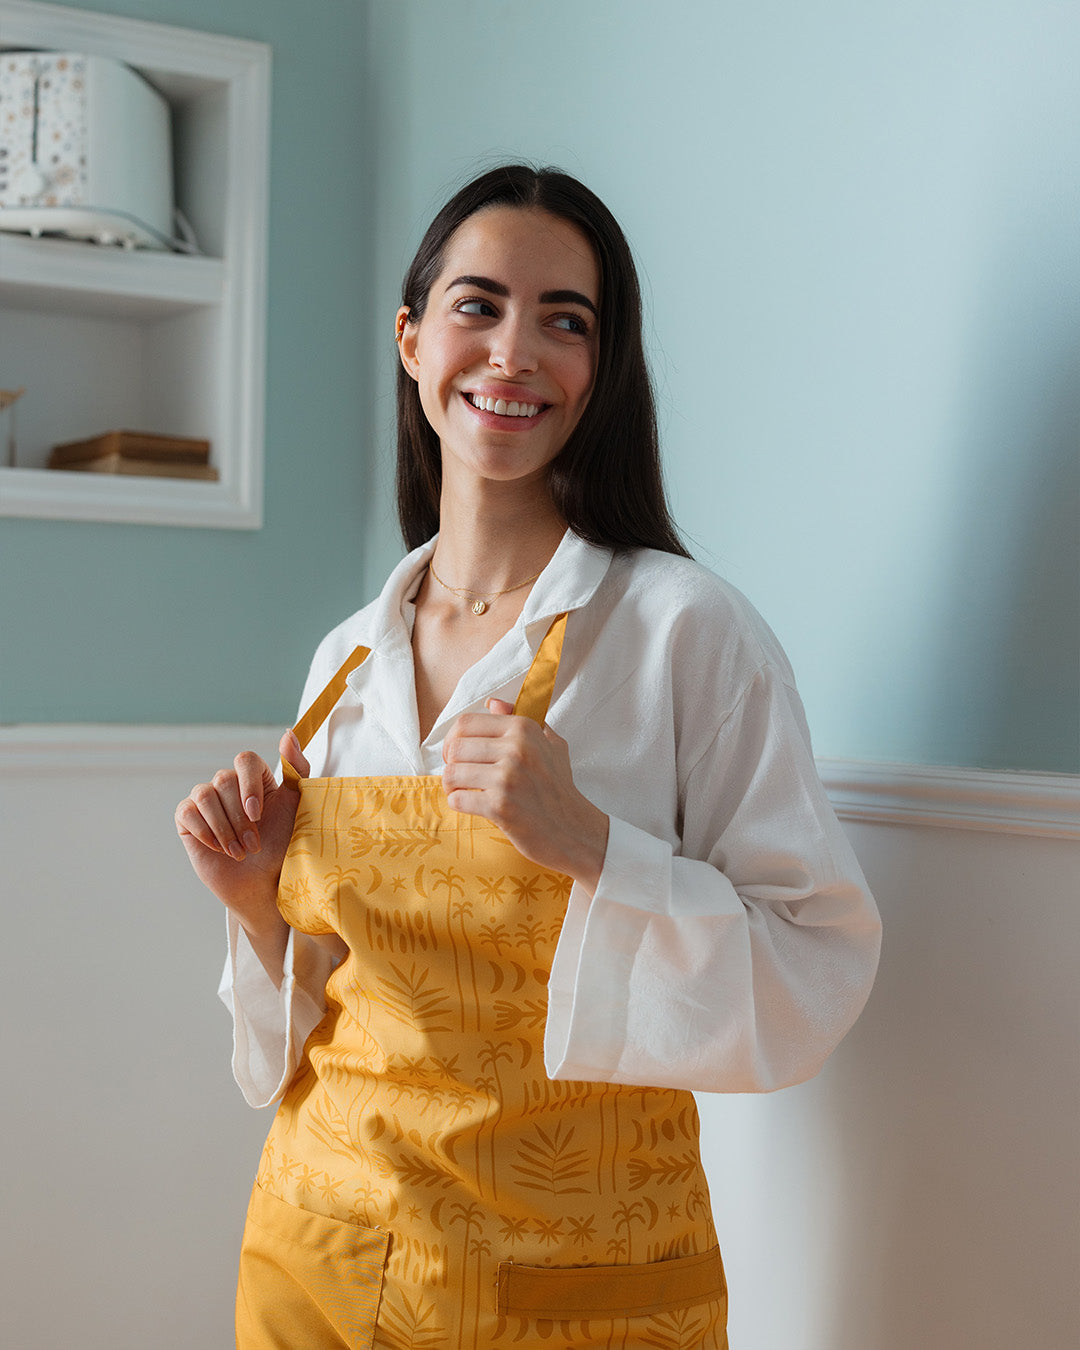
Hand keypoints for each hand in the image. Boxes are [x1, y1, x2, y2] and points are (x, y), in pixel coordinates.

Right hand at [175, 731, 308, 938]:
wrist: (263, 883)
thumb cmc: (283, 845)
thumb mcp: (297, 806)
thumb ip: (297, 768)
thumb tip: (287, 733)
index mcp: (255, 777)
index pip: (245, 759)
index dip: (248, 784)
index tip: (258, 814)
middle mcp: (229, 785)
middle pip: (224, 779)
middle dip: (239, 818)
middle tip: (253, 845)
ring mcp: (207, 801)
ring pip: (204, 795)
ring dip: (224, 828)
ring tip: (239, 852)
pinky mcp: (188, 820)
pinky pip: (187, 811)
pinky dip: (204, 830)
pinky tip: (218, 848)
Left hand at [442, 700, 608, 893]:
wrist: (575, 830)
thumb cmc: (559, 788)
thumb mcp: (551, 744)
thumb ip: (522, 719)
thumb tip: (492, 703)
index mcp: (524, 728)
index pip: (466, 723)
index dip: (454, 738)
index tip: (459, 753)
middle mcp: (516, 749)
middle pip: (455, 748)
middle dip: (451, 763)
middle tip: (460, 775)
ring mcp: (508, 778)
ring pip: (452, 773)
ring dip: (451, 784)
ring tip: (462, 790)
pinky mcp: (500, 806)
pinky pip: (457, 798)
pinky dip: (458, 803)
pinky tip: (470, 805)